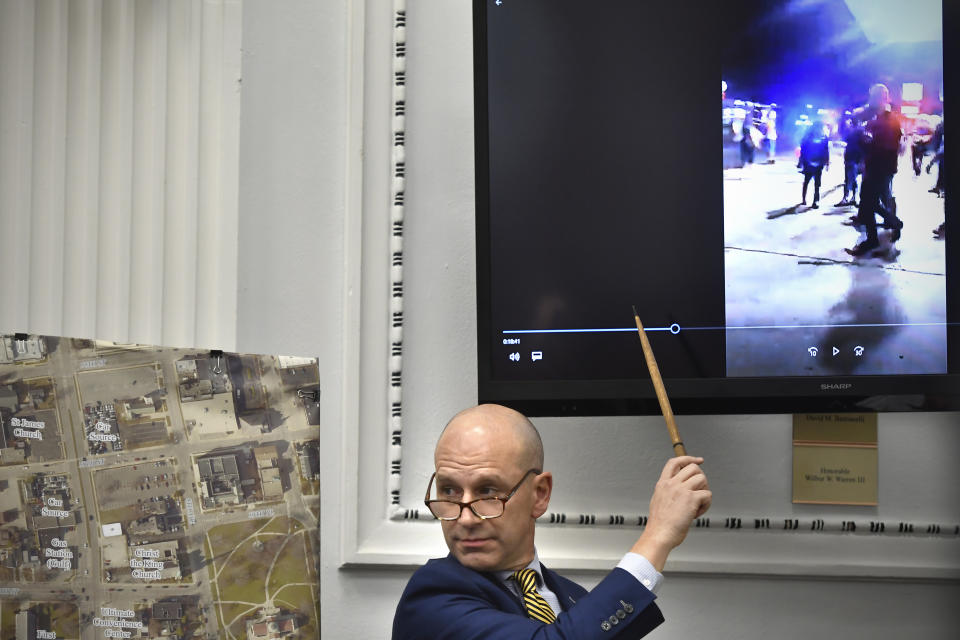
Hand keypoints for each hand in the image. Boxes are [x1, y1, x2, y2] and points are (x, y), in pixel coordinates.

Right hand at [630, 456, 711, 570]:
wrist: (659, 535)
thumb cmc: (659, 525)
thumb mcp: (658, 501)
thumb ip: (667, 492)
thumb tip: (680, 490)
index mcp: (662, 484)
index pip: (674, 462)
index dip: (688, 458)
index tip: (698, 460)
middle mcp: (672, 484)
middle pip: (693, 467)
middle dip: (701, 477)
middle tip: (699, 491)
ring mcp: (681, 490)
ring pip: (702, 478)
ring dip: (704, 491)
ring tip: (698, 504)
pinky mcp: (691, 499)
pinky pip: (708, 495)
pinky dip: (706, 505)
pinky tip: (697, 513)